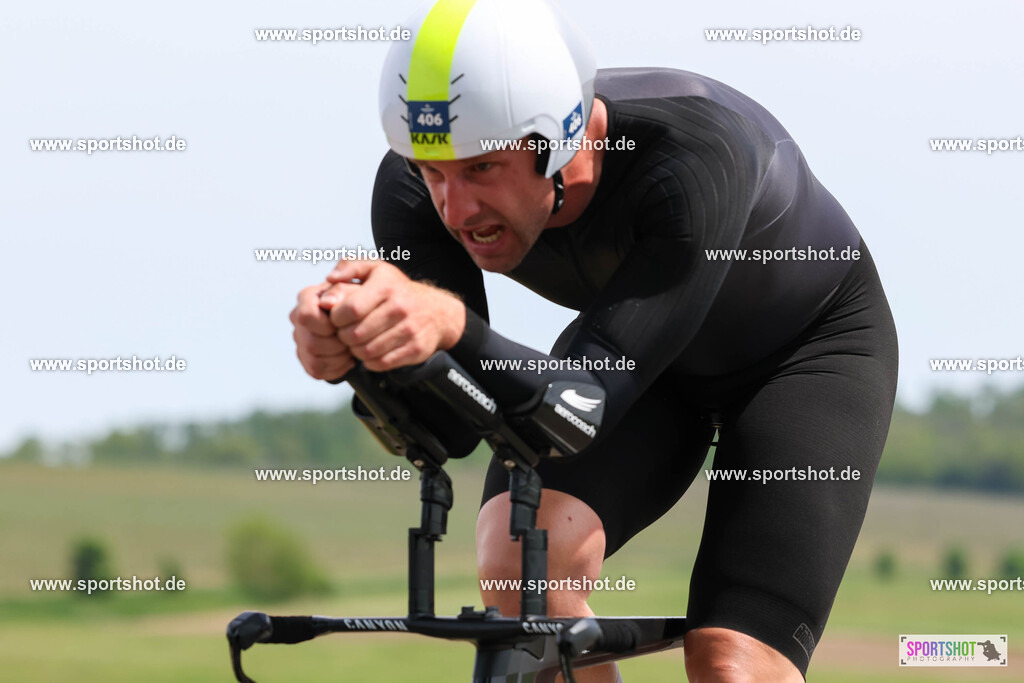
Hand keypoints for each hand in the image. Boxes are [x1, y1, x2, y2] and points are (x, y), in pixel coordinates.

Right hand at [289, 282, 355, 380]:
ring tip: (351, 349)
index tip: (342, 325)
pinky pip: (317, 371)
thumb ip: (342, 292)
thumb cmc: (358, 301)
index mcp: (306, 298)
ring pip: (314, 360)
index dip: (327, 325)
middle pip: (311, 343)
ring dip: (339, 358)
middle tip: (352, 340)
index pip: (306, 316)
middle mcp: (297, 319)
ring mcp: (300, 340)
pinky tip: (348, 358)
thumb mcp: (355, 291)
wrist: (361, 317)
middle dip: (337, 345)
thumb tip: (327, 302)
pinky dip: (337, 368)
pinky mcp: (305, 358)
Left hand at [322, 260, 465, 371]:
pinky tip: (372, 350)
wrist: (436, 311)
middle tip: (346, 333)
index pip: (350, 309)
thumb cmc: (397, 291)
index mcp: (386, 285)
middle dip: (344, 337)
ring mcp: (410, 329)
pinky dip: (371, 361)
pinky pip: (382, 363)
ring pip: (367, 351)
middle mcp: (400, 306)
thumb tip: (331, 278)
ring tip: (358, 342)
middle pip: (356, 334)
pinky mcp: (416, 349)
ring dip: (356, 351)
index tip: (337, 318)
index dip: (336, 318)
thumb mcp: (375, 269)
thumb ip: (349, 267)